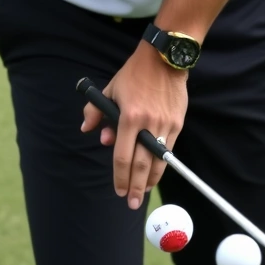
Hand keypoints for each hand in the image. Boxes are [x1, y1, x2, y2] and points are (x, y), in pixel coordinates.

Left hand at [82, 40, 188, 208]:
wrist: (165, 60)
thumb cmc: (134, 74)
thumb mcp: (110, 89)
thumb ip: (95, 111)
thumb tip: (86, 130)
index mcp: (128, 117)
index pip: (123, 156)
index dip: (120, 177)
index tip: (119, 191)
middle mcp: (148, 125)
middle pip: (142, 165)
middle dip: (136, 188)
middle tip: (132, 204)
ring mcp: (166, 125)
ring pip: (158, 161)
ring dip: (151, 181)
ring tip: (144, 193)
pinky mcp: (177, 123)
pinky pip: (169, 150)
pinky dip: (162, 165)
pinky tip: (156, 173)